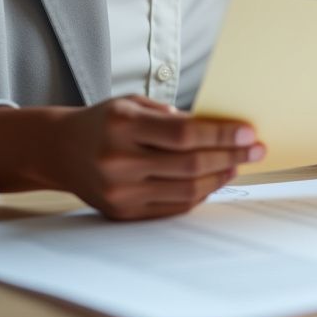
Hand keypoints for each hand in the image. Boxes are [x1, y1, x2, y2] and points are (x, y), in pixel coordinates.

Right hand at [49, 96, 263, 219]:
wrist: (59, 150)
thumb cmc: (104, 121)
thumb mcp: (133, 104)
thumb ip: (173, 117)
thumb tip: (221, 130)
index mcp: (122, 125)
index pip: (184, 134)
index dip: (222, 134)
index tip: (249, 132)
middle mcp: (118, 160)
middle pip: (189, 164)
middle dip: (230, 156)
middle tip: (256, 150)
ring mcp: (119, 191)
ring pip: (185, 190)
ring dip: (218, 178)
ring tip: (237, 164)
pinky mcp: (122, 212)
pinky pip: (172, 207)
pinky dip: (199, 194)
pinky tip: (213, 180)